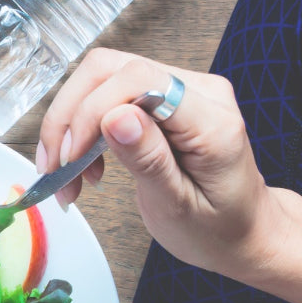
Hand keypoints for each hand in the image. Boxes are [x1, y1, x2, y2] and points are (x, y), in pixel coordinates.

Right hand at [36, 48, 288, 281]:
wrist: (245, 233)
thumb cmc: (218, 230)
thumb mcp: (179, 208)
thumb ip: (149, 160)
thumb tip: (115, 117)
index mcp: (212, 122)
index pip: (139, 81)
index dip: (91, 112)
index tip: (70, 159)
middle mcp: (201, 91)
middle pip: (111, 69)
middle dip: (71, 116)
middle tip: (56, 168)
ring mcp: (184, 88)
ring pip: (103, 77)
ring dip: (71, 123)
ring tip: (67, 174)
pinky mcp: (166, 96)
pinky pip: (110, 93)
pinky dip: (84, 127)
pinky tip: (84, 164)